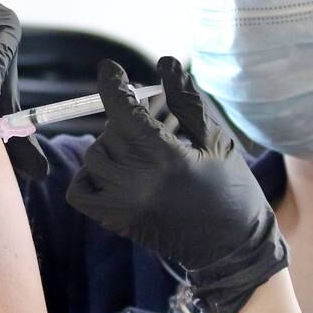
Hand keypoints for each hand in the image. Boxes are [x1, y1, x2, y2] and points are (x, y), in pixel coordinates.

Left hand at [67, 57, 287, 312]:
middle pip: (110, 132)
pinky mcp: (118, 222)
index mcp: (167, 158)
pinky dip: (88, 175)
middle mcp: (140, 182)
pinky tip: (112, 169)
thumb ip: (185, 101)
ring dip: (109, 145)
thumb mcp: (215, 139)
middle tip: (147, 121)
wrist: (233, 248)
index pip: (124, 112)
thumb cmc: (231, 188)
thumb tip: (165, 63)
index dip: (112, 85)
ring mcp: (124, 205)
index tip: (109, 68)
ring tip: (136, 147)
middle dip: (125, 119)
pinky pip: (80, 192)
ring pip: (93, 157)